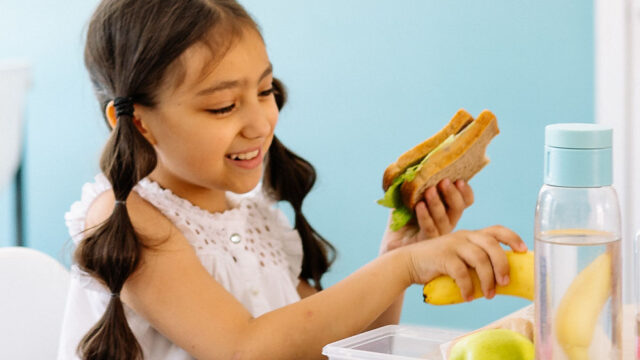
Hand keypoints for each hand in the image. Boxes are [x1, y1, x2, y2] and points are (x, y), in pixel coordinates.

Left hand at [379, 179, 473, 253]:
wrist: (391, 245)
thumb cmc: (401, 221)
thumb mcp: (407, 198)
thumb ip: (412, 184)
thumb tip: (410, 166)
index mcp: (447, 210)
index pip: (466, 201)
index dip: (466, 191)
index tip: (460, 180)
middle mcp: (447, 222)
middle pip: (458, 208)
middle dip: (453, 194)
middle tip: (444, 182)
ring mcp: (438, 234)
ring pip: (444, 218)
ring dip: (437, 203)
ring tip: (429, 190)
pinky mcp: (426, 243)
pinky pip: (429, 229)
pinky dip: (425, 216)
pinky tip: (419, 205)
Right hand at [404, 225, 526, 300]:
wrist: (409, 263)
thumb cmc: (439, 264)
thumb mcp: (460, 257)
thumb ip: (477, 262)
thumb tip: (503, 280)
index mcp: (471, 235)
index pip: (496, 230)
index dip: (512, 238)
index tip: (523, 250)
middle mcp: (464, 236)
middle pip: (491, 245)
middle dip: (502, 265)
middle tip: (505, 283)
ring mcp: (453, 245)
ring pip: (479, 259)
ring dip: (487, 280)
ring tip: (489, 295)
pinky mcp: (443, 257)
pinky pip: (461, 273)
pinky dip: (467, 287)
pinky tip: (468, 297)